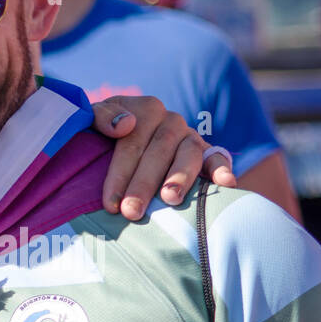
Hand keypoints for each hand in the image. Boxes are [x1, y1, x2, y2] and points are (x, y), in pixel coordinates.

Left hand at [91, 95, 236, 220]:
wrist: (117, 134)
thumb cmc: (103, 133)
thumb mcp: (93, 118)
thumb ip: (101, 116)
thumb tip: (124, 125)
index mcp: (146, 109)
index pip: (132, 141)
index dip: (120, 172)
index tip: (110, 202)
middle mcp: (171, 120)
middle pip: (158, 151)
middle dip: (144, 184)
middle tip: (132, 212)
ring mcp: (190, 136)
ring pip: (187, 155)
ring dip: (179, 178)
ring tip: (169, 200)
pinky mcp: (206, 152)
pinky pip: (217, 157)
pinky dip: (222, 169)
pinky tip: (226, 183)